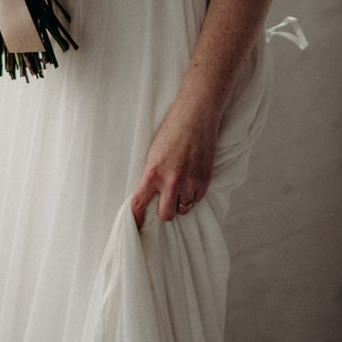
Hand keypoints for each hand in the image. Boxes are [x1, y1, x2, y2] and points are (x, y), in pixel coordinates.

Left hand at [130, 90, 222, 226]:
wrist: (196, 116)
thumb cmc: (172, 130)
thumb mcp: (153, 154)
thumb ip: (152, 175)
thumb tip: (151, 194)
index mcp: (153, 173)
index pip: (139, 204)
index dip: (137, 218)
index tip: (137, 225)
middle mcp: (171, 181)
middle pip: (166, 215)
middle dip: (165, 212)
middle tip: (166, 203)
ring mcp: (190, 181)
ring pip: (184, 209)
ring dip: (181, 202)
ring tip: (181, 189)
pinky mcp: (205, 179)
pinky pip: (198, 199)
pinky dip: (194, 195)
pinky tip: (192, 182)